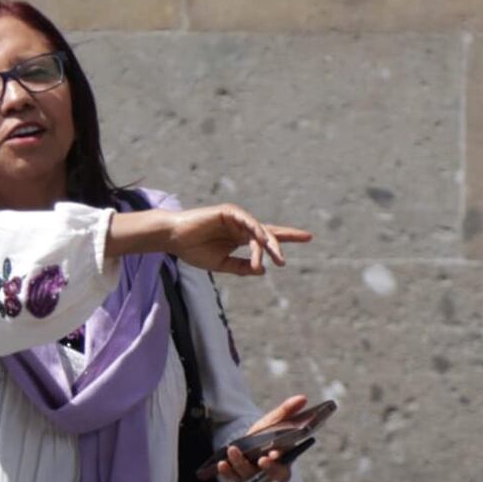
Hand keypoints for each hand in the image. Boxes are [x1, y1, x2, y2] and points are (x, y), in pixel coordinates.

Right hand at [168, 204, 311, 275]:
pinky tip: (263, 240)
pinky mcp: (228, 211)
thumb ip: (241, 267)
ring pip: (259, 231)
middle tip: (284, 261)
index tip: (308, 237)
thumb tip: (263, 270)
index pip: (268, 237)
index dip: (287, 237)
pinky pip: (247, 221)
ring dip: (267, 246)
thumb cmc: (194, 250)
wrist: (174, 240)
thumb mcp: (221, 264)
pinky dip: (256, 230)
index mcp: (241, 237)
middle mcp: (241, 226)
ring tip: (275, 259)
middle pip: (268, 233)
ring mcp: (235, 217)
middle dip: (279, 245)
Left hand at [216, 394, 307, 481]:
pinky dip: (227, 471)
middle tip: (262, 460)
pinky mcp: (238, 476)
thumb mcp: (275, 422)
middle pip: (271, 475)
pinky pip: (232, 477)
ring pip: (248, 475)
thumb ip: (287, 411)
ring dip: (240, 463)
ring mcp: (253, 476)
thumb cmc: (266, 435)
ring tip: (233, 450)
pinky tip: (222, 464)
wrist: (249, 445)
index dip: (280, 463)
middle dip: (267, 468)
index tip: (275, 455)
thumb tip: (303, 398)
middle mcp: (269, 472)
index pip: (284, 467)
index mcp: (283, 461)